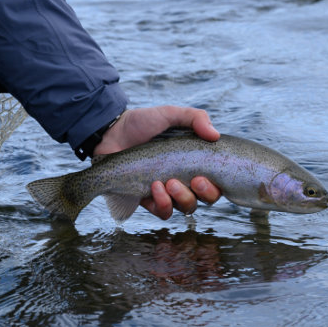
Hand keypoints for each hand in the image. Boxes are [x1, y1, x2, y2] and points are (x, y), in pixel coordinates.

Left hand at [93, 106, 221, 219]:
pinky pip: (163, 212)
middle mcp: (184, 179)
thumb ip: (194, 117)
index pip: (216, 181)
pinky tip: (154, 188)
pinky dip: (163, 204)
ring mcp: (166, 191)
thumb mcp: (169, 114)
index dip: (215, 185)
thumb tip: (215, 135)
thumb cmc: (141, 123)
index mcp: (193, 162)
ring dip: (182, 198)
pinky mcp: (148, 199)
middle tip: (194, 180)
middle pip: (205, 199)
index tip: (203, 175)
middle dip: (205, 193)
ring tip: (168, 182)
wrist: (111, 133)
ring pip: (186, 208)